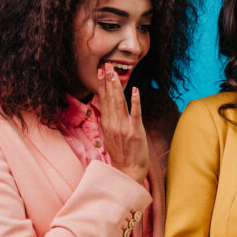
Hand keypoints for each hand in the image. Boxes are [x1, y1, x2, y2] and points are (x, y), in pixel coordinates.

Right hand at [97, 63, 149, 183]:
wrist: (127, 171)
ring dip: (117, 87)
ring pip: (119, 103)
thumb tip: (108, 106)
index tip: (101, 72)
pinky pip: (135, 114)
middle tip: (106, 65)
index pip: (103, 100)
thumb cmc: (121, 154)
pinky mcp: (135, 132)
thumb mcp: (111, 135)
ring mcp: (124, 128)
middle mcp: (113, 124)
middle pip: (110, 99)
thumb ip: (110, 120)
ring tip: (115, 73)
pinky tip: (134, 90)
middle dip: (108, 81)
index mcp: (107, 124)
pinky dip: (135, 102)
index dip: (103, 85)